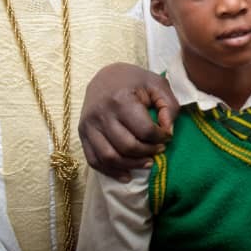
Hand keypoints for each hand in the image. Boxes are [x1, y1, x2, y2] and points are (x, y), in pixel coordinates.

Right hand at [78, 63, 178, 181]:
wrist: (104, 76)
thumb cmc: (134, 81)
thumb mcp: (157, 84)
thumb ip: (169, 105)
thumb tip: (168, 131)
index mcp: (121, 99)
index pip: (144, 130)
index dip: (160, 138)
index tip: (167, 136)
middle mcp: (101, 114)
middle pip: (127, 146)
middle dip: (148, 152)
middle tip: (159, 150)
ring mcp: (88, 126)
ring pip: (109, 157)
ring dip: (131, 165)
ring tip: (147, 163)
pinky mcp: (82, 134)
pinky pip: (94, 160)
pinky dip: (111, 171)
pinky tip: (127, 174)